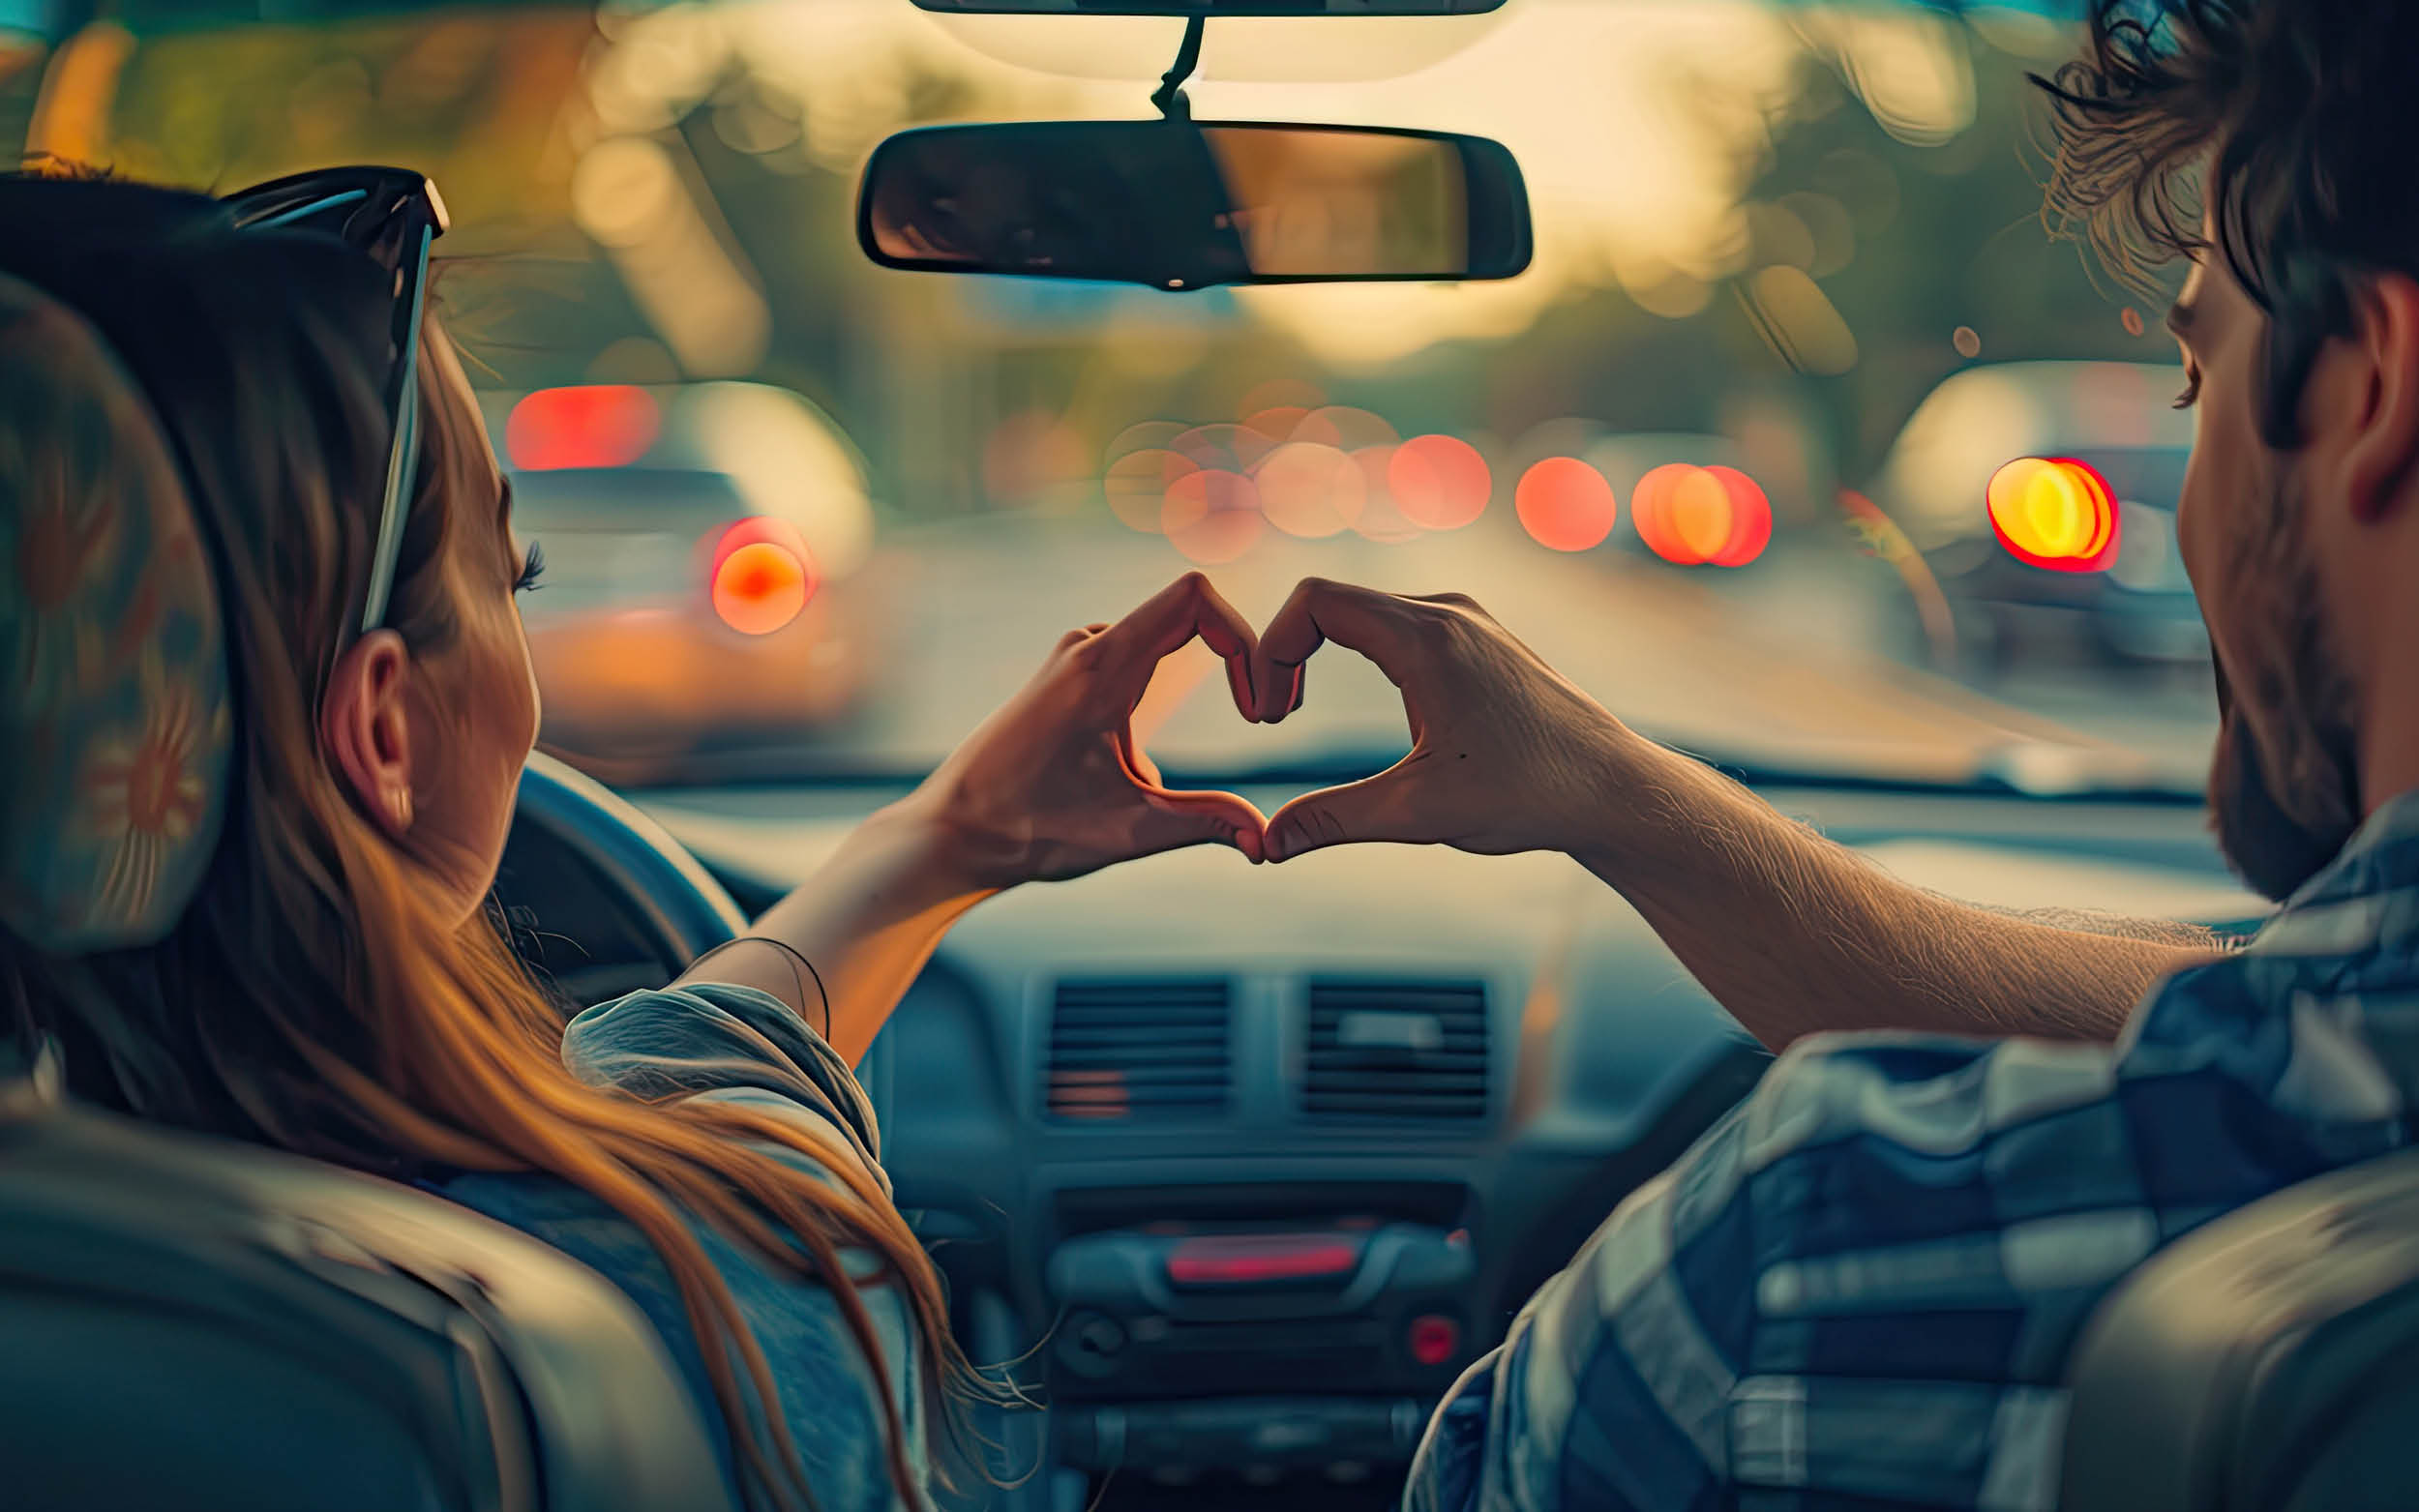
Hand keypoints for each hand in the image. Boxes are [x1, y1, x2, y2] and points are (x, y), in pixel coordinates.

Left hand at [904, 572, 1267, 885]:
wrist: (952, 833)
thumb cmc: (1029, 830)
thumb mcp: (1129, 831)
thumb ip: (1206, 825)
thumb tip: (1269, 844)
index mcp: (1102, 668)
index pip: (1195, 598)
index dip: (1244, 637)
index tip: (1254, 708)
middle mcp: (1085, 647)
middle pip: (1190, 609)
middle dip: (1240, 658)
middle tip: (1262, 720)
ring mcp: (1073, 656)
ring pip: (1166, 633)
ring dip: (1207, 672)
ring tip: (1234, 729)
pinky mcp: (1065, 674)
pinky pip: (1138, 652)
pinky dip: (1172, 683)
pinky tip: (1162, 749)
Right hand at [1249, 579, 1630, 861]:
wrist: (1615, 791)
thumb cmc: (1530, 795)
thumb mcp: (1419, 813)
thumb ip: (1333, 820)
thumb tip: (1265, 845)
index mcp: (1428, 638)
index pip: (1315, 601)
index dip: (1269, 649)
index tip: (1267, 715)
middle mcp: (1448, 615)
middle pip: (1333, 602)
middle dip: (1288, 655)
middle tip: (1273, 719)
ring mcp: (1468, 623)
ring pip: (1366, 614)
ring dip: (1324, 656)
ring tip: (1303, 717)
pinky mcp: (1482, 642)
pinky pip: (1400, 629)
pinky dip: (1365, 659)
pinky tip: (1381, 721)